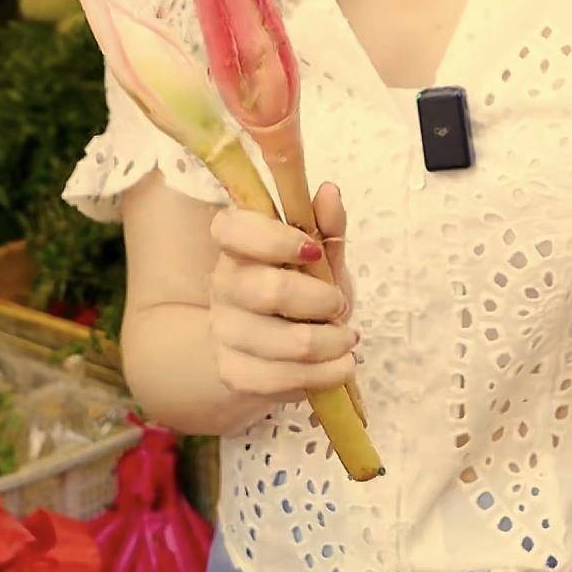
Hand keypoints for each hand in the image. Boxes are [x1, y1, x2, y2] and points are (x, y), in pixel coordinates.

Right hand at [209, 184, 360, 401]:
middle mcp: (222, 283)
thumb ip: (326, 223)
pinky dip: (322, 375)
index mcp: (236, 242)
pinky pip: (279, 379)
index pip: (233, 228)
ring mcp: (224, 329)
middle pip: (269, 291)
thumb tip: (329, 191)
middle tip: (341, 304)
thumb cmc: (304, 285)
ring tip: (348, 339)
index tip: (314, 250)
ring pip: (282, 342)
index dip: (274, 238)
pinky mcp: (233, 371)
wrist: (276, 344)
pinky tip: (338, 365)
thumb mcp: (320, 253)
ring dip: (330, 343)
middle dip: (321, 300)